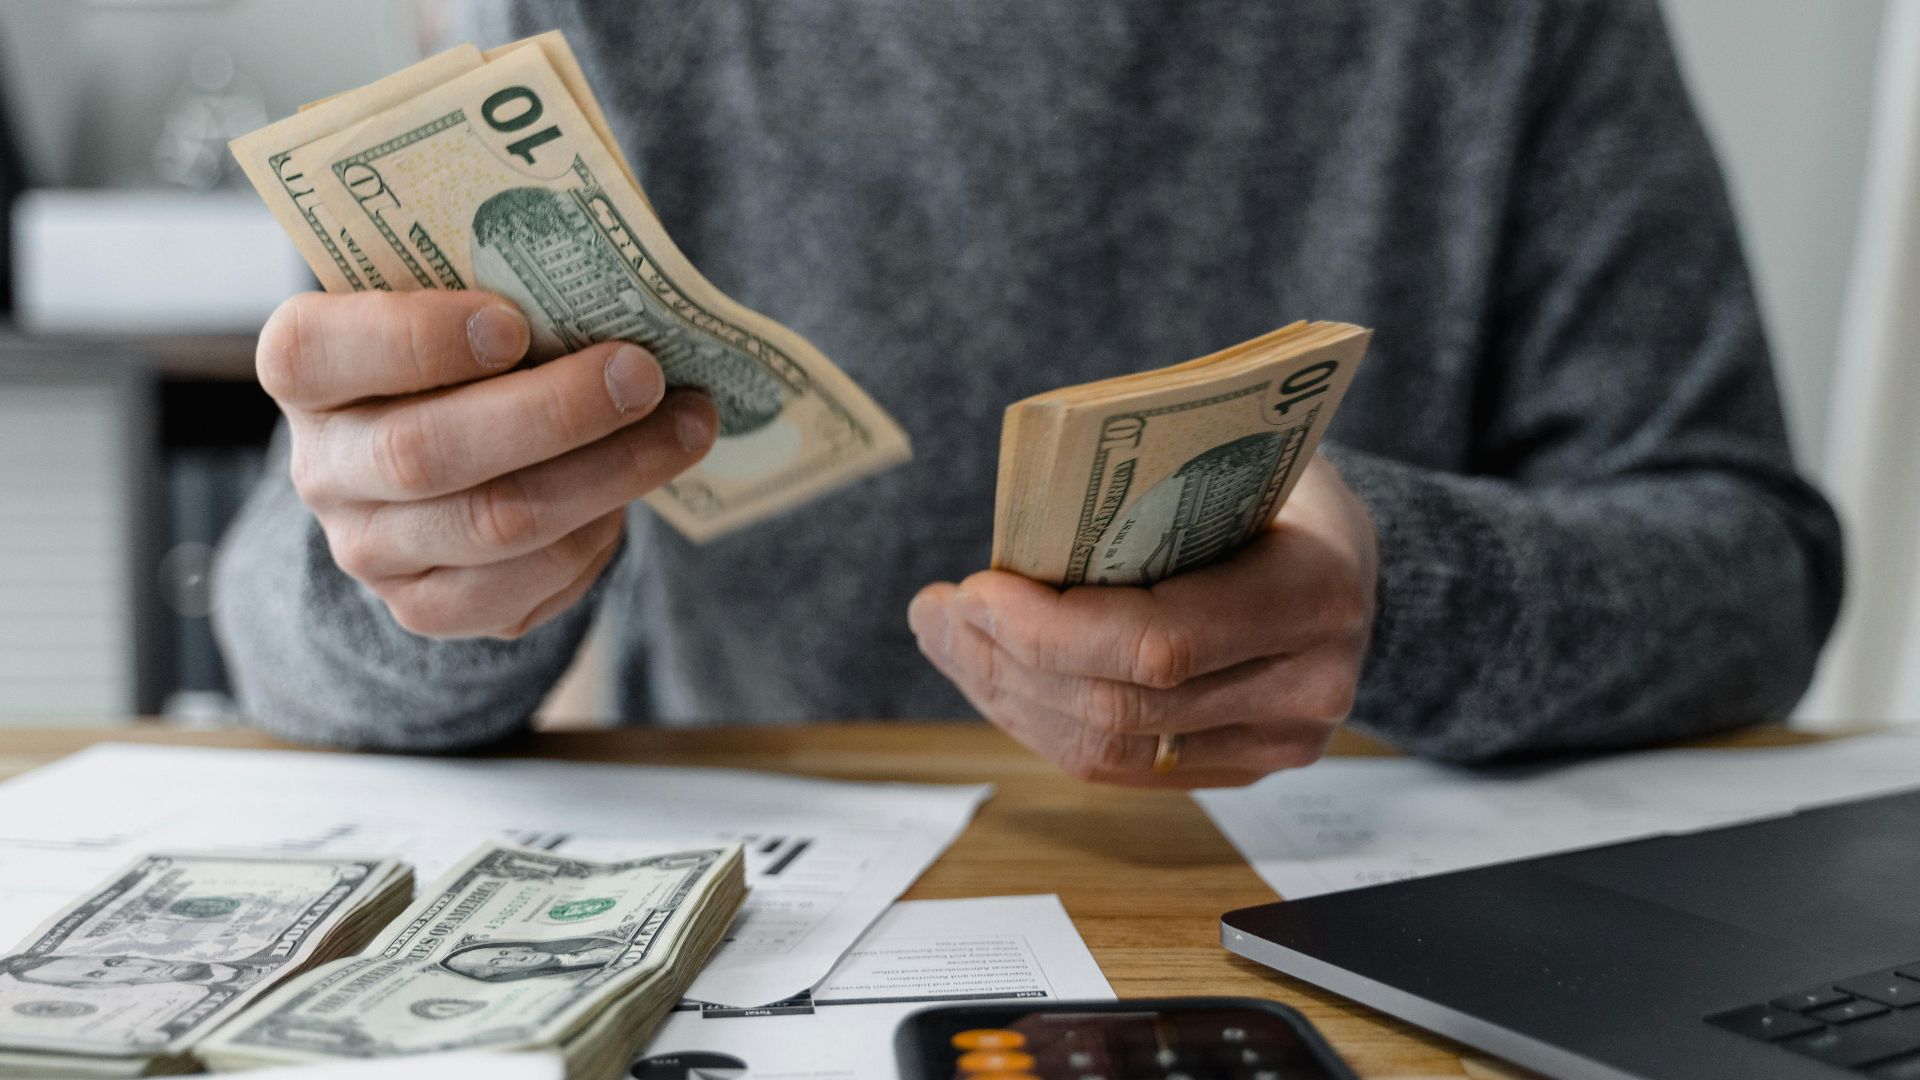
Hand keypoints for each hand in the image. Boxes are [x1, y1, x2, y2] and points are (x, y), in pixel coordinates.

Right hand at [257, 290, 717, 639]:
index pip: (319, 352)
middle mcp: (320, 468)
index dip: (414, 338)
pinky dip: (594, 538)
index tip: (514, 321)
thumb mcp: (457, 299)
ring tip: (686, 426)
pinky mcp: (428, 608)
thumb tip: (616, 274)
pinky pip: (523, 588)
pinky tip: (633, 492)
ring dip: (609, 473)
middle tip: (643, 373)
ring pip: (496, 525)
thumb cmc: (464, 353)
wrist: (445, 462)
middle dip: (553, 412)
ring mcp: (370, 549)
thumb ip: (502, 280)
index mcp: (305, 368)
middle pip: (427, 453)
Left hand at [909, 456, 1377, 787]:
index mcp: (1316, 593)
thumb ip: (1148, 485)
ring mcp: (1278, 743)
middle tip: (936, 610)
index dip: (1051, 629)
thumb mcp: (1234, 455)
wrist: (1353, 560)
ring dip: (1007, 696)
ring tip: (946, 638)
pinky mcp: (1240, 769)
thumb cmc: (1280, 488)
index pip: (1160, 643)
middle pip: (1120, 706)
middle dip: (1006, 660)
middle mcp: (1307, 686)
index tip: (976, 589)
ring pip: (1107, 749)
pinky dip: (1040, 722)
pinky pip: (1119, 767)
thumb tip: (1019, 513)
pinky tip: (993, 675)